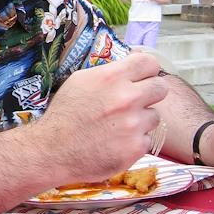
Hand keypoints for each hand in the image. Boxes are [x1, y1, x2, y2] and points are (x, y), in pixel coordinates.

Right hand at [36, 52, 167, 183]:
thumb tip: (131, 64)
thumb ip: (109, 72)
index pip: (149, 63)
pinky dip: (134, 141)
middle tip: (136, 102)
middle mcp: (126, 98)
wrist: (52, 150)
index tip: (143, 77)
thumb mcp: (80, 81)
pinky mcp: (136, 147)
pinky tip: (115, 142)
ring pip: (155, 116)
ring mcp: (133, 124)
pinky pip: (147, 139)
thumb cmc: (64, 114)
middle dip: (150, 93)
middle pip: (161, 87)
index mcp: (112, 77)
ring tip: (119, 126)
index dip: (147, 70)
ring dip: (141, 120)